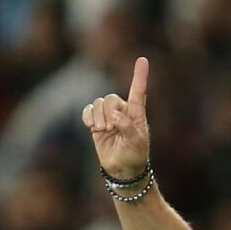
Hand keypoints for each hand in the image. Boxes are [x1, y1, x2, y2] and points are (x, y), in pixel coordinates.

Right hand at [81, 57, 151, 180]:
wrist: (122, 169)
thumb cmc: (135, 155)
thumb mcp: (137, 142)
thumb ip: (128, 127)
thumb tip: (115, 116)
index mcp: (136, 113)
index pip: (138, 91)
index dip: (139, 76)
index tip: (142, 60)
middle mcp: (122, 111)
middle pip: (110, 98)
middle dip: (107, 112)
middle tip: (110, 128)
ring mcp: (108, 116)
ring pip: (98, 103)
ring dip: (98, 116)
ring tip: (103, 130)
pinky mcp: (96, 123)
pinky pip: (88, 111)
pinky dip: (88, 116)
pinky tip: (91, 125)